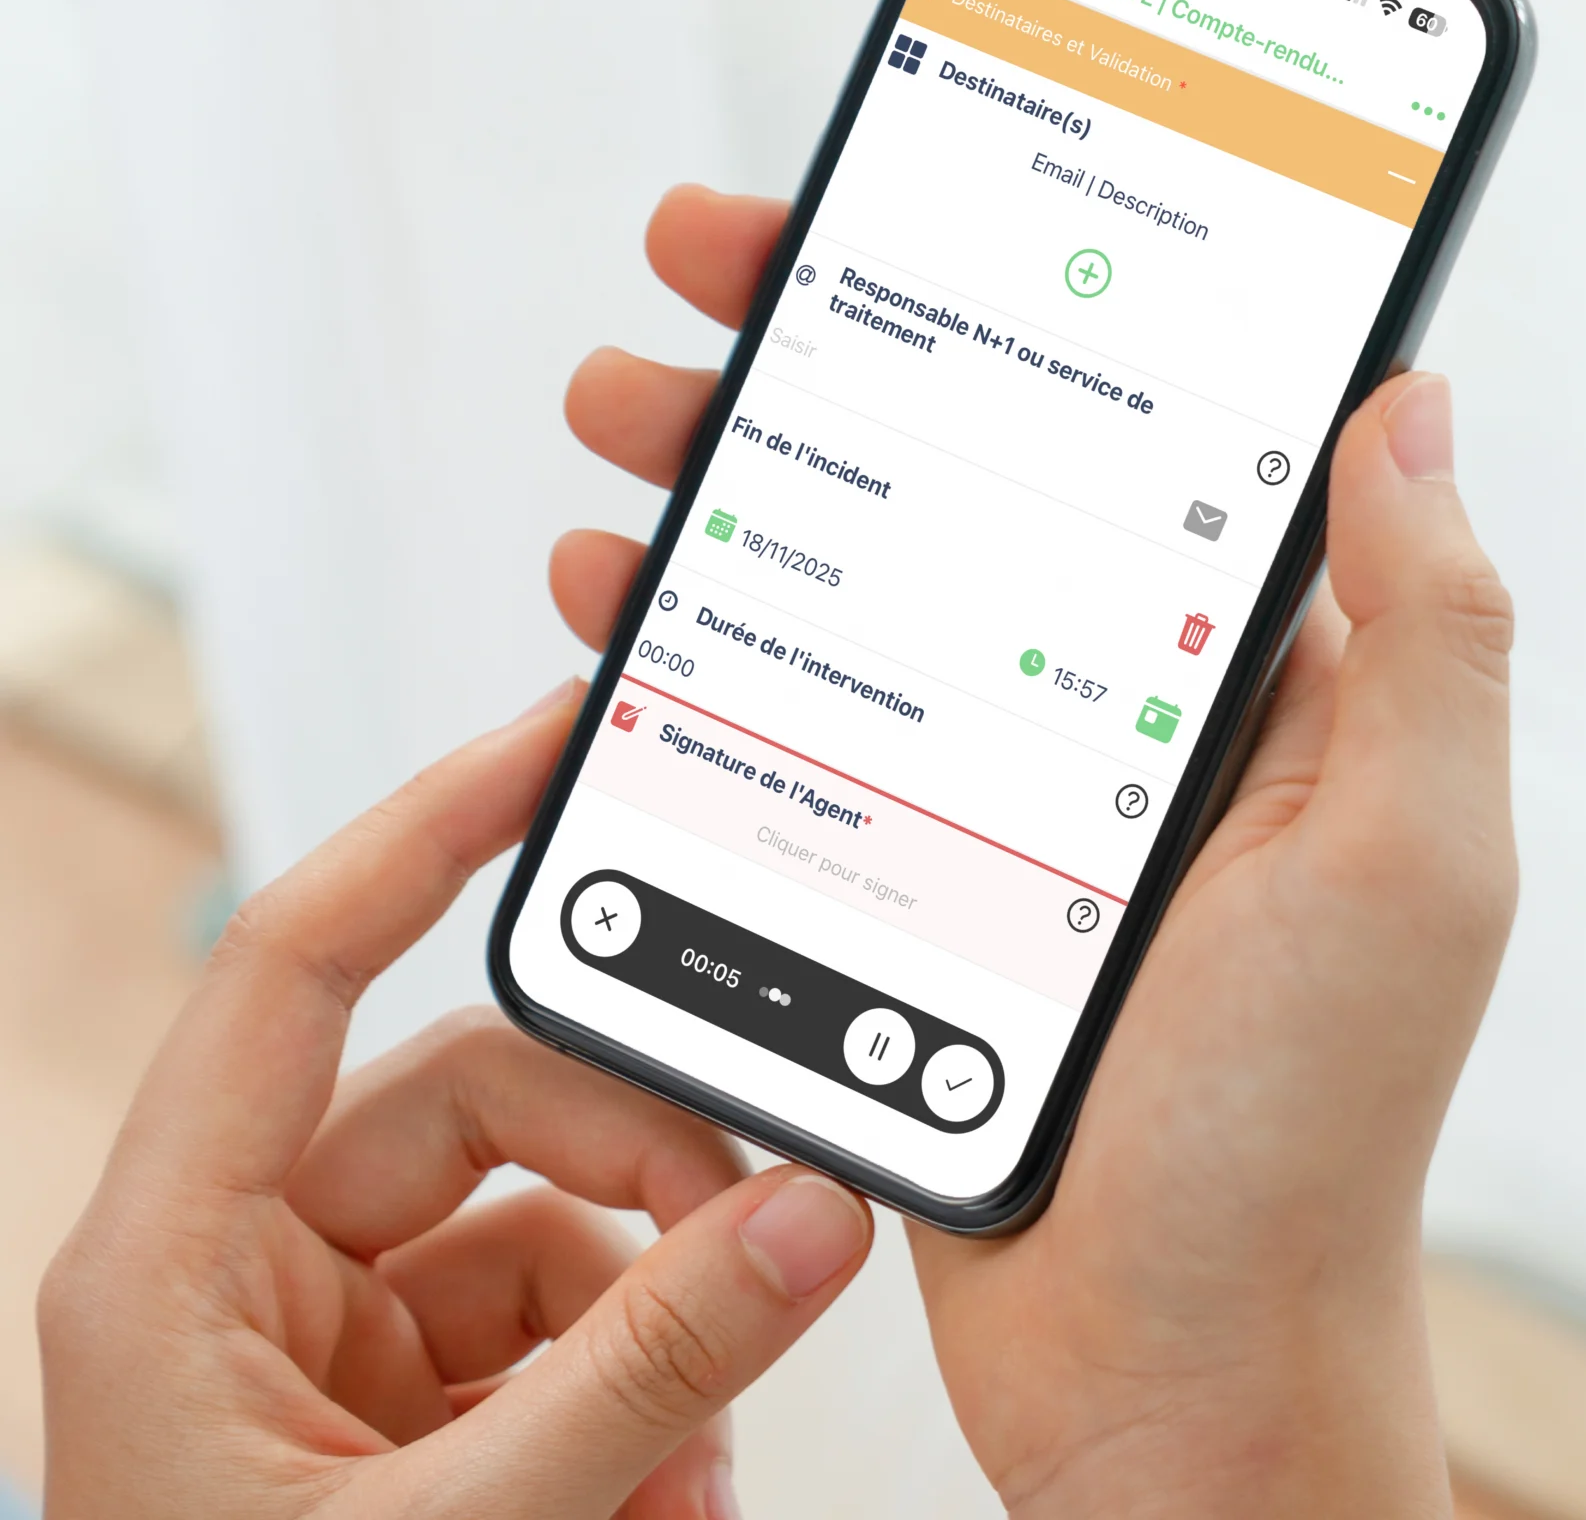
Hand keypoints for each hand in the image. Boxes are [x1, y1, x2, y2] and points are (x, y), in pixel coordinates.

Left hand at [39, 682, 873, 1519]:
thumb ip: (644, 1370)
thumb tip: (810, 1219)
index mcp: (176, 1255)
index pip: (303, 959)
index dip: (426, 826)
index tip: (555, 741)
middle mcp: (251, 1265)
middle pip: (484, 1096)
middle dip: (634, 1173)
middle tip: (752, 1243)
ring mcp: (335, 1336)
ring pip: (545, 1220)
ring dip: (651, 1321)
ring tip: (688, 1474)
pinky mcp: (408, 1404)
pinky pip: (558, 1326)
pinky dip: (638, 1395)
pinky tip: (664, 1504)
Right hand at [558, 187, 1514, 1517]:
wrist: (1165, 1368)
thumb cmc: (1303, 1132)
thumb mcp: (1410, 864)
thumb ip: (1429, 634)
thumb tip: (1413, 396)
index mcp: (1239, 668)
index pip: (1125, 421)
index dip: (1017, 288)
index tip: (910, 182)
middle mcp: (1109, 697)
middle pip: (954, 467)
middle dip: (824, 341)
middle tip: (702, 257)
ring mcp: (990, 777)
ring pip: (847, 574)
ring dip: (732, 469)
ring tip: (625, 408)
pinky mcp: (894, 865)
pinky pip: (781, 716)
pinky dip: (694, 638)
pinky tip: (621, 593)